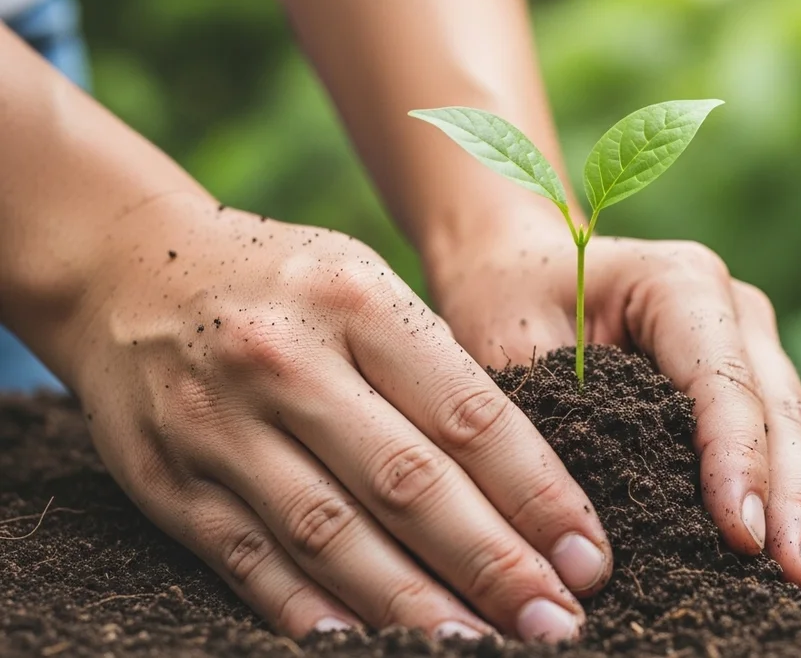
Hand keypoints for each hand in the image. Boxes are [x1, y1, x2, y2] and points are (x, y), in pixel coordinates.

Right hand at [66, 198, 611, 640]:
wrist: (123, 268)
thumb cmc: (282, 281)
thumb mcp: (366, 283)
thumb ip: (436, 372)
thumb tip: (528, 485)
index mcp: (358, 301)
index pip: (471, 416)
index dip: (538, 496)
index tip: (589, 556)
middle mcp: (287, 361)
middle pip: (409, 484)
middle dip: (494, 565)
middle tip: (559, 622)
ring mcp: (220, 425)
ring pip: (333, 536)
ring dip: (415, 606)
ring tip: (485, 647)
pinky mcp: (169, 481)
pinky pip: (251, 561)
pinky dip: (313, 612)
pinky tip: (370, 645)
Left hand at [432, 228, 800, 592]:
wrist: (519, 264)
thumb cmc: (509, 301)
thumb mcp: (514, 350)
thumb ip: (561, 421)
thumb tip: (594, 530)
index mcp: (680, 283)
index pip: (723, 383)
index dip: (738, 464)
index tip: (744, 539)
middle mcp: (733, 308)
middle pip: (778, 411)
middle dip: (794, 500)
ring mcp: (751, 341)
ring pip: (799, 429)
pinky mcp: (751, 377)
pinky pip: (790, 440)